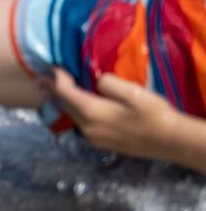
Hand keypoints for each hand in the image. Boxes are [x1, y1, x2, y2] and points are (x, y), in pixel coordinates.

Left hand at [41, 69, 189, 165]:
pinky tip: (76, 109)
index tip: (53, 66)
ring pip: (71, 116)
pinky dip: (74, 113)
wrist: (171, 141)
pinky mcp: (103, 144)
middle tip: (40, 80)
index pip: (64, 92)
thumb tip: (95, 80)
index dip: (57, 78)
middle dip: (52, 91)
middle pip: (64, 106)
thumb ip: (107, 82)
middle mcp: (87, 128)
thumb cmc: (153, 114)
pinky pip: (81, 125)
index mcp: (91, 112)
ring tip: (53, 92)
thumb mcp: (131, 91)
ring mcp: (94, 139)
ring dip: (62, 103)